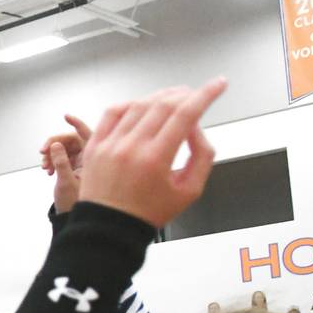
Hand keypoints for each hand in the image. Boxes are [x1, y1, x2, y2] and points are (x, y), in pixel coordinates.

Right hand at [39, 114, 91, 213]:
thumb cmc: (77, 205)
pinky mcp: (75, 168)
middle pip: (71, 140)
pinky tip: (48, 170)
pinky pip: (62, 157)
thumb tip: (54, 145)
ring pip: (64, 149)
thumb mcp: (66, 182)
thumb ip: (60, 162)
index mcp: (94, 158)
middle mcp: (90, 158)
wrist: (77, 219)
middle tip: (42, 152)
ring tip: (44, 167)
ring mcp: (82, 163)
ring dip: (51, 155)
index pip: (86, 134)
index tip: (66, 117)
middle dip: (54, 145)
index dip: (76, 123)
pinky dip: (53, 161)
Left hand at [79, 79, 226, 227]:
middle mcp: (131, 147)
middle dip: (185, 94)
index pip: (186, 114)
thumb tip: (197, 128)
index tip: (218, 84)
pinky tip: (141, 105)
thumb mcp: (189, 191)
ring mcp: (109, 145)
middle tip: (195, 94)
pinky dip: (130, 103)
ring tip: (172, 97)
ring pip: (138, 105)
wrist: (107, 228)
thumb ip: (201, 156)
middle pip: (163, 105)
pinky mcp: (94, 145)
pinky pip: (112, 112)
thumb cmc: (147, 213)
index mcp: (155, 159)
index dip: (206, 95)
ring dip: (159, 96)